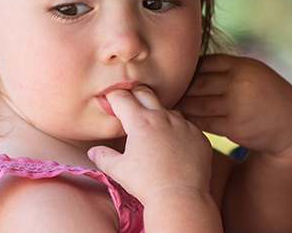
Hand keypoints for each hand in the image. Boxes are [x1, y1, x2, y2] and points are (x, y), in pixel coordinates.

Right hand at [87, 86, 213, 205]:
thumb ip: (103, 157)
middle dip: (134, 95)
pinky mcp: (198, 135)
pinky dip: (177, 132)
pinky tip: (173, 147)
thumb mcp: (118, 170)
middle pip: (145, 93)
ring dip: (158, 115)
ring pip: (168, 110)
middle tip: (128, 107)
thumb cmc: (146, 184)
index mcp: (140, 122)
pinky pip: (186, 126)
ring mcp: (184, 125)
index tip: (109, 101)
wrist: (180, 198)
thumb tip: (93, 151)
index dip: (113, 97)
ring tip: (153, 133)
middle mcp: (163, 117)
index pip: (122, 97)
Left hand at [174, 55, 291, 157]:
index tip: (173, 75)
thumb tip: (193, 66)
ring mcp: (236, 105)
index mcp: (241, 65)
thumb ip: (228, 68)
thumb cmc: (266, 95)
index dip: (187, 70)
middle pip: (197, 83)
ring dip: (180, 105)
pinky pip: (204, 122)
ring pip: (197, 103)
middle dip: (178, 88)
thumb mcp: (253, 71)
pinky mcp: (235, 126)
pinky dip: (191, 121)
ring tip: (165, 107)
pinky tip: (180, 121)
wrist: (290, 123)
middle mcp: (238, 82)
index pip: (204, 63)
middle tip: (159, 91)